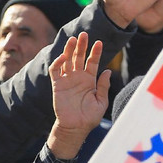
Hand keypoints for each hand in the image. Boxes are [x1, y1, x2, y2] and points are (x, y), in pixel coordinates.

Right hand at [47, 33, 108, 158]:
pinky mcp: (57, 85)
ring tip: (73, 39)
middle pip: (79, 57)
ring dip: (69, 50)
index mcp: (89, 80)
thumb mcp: (101, 102)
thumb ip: (103, 86)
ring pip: (67, 61)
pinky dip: (58, 62)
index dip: (95, 52)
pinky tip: (63, 57)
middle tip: (83, 34)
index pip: (92, 62)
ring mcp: (67, 80)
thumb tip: (107, 71)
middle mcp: (78, 77)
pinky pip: (56, 70)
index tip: (99, 42)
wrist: (75, 128)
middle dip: (81, 46)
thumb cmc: (90, 117)